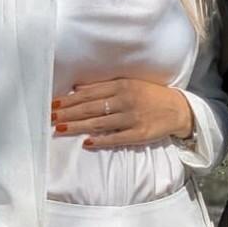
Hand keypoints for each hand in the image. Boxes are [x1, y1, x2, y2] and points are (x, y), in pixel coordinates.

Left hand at [51, 78, 193, 148]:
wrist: (177, 108)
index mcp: (121, 86)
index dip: (69, 100)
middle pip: (90, 108)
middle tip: (50, 118)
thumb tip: (78, 88)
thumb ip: (104, 86)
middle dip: (68, 114)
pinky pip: (117, 138)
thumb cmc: (149, 95)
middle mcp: (125, 100)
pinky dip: (102, 140)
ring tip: (59, 130)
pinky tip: (87, 142)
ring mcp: (132, 118)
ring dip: (78, 126)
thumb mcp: (128, 83)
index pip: (89, 94)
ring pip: (99, 123)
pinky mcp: (139, 134)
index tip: (53, 105)